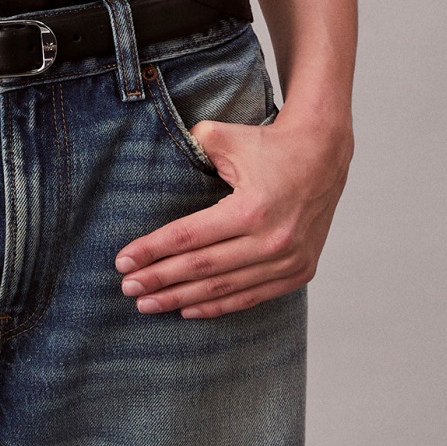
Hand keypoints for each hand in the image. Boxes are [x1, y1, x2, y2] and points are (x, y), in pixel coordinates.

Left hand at [115, 109, 351, 318]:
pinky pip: (251, 296)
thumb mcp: (224, 136)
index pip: (187, 237)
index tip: (123, 262)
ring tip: (148, 304)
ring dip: (182, 298)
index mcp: (250, 209)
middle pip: (201, 268)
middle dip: (159, 280)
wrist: (323, 153)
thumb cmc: (268, 144)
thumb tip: (155, 161)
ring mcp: (287, 260)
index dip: (152, 251)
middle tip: (128, 288)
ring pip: (224, 288)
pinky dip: (218, 306)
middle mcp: (271, 240)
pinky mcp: (299, 271)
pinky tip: (188, 309)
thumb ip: (189, 147)